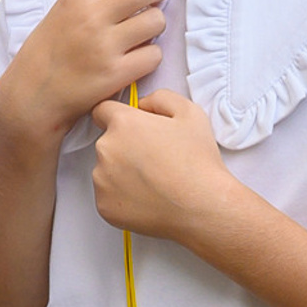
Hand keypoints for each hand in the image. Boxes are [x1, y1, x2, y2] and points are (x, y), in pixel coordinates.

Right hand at [0, 0, 167, 149]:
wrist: (30, 96)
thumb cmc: (47, 53)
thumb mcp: (61, 13)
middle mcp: (91, 17)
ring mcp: (104, 46)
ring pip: (156, 21)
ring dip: (156, 25)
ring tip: (145, 32)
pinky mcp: (115, 74)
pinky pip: (154, 55)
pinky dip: (151, 56)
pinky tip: (138, 59)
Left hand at [90, 89, 239, 248]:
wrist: (203, 208)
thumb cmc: (198, 163)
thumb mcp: (190, 112)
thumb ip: (159, 98)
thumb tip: (142, 104)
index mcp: (123, 123)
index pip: (102, 111)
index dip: (118, 118)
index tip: (130, 129)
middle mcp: (106, 149)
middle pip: (107, 142)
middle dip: (124, 148)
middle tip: (153, 160)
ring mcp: (102, 179)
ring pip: (105, 170)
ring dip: (121, 173)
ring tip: (153, 182)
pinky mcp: (104, 206)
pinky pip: (108, 196)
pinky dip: (122, 198)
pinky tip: (147, 199)